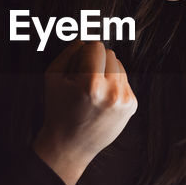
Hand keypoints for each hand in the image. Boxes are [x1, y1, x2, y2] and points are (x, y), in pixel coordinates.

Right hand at [33, 41, 137, 184]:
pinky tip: (101, 99)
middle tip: (83, 80)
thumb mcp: (53, 76)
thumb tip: (87, 39)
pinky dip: (113, 85)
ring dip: (106, 72)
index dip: (84, 53)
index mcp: (91, 85)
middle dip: (96, 61)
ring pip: (120, 66)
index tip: (77, 64)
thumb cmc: (58, 108)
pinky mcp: (132, 105)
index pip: (96, 47)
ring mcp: (125, 100)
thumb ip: (70, 51)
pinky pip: (125, 80)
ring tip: (92, 91)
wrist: (70, 145)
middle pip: (111, 54)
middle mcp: (112, 93)